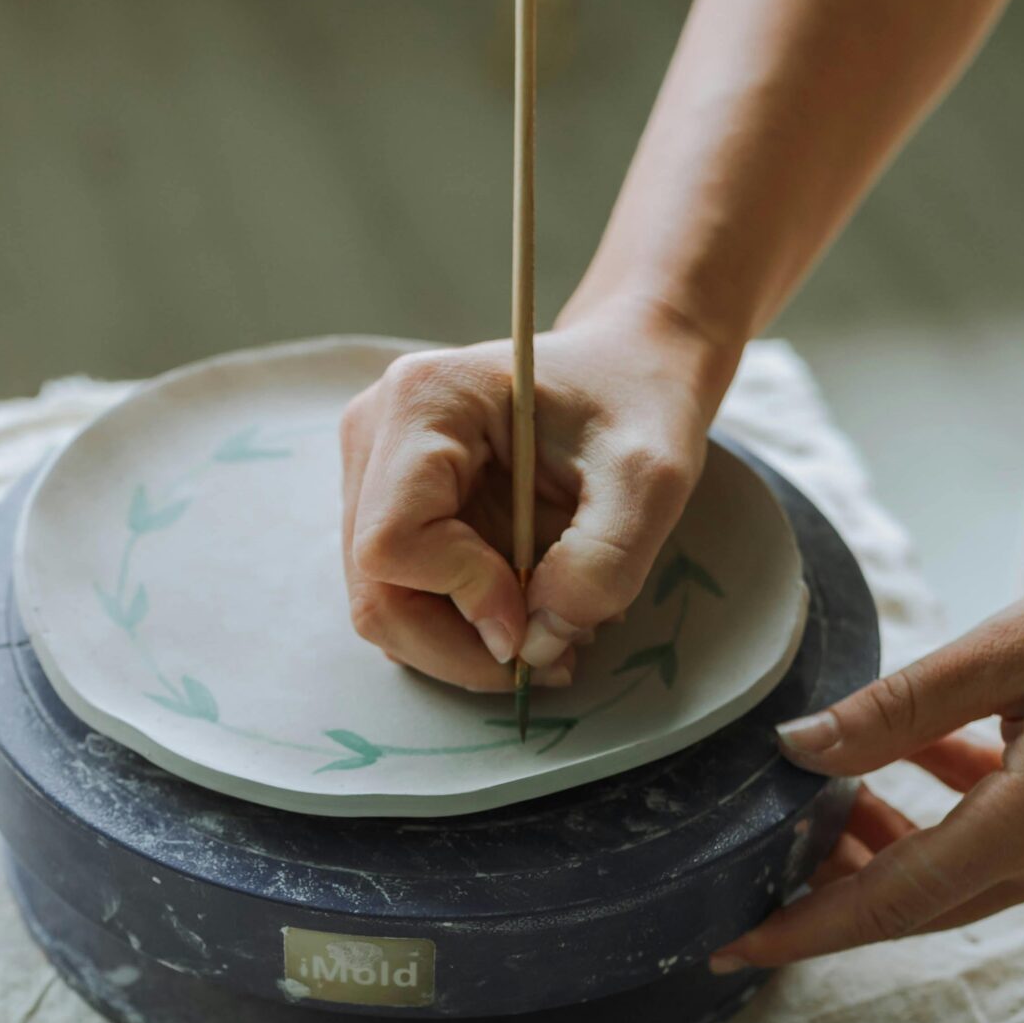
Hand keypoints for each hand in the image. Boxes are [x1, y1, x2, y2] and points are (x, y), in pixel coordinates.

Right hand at [337, 300, 732, 690]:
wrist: (630, 364)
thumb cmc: (640, 400)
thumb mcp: (650, 479)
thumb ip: (602, 565)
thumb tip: (535, 644)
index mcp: (423, 401)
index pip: (393, 541)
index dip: (463, 595)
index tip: (543, 613)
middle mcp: (375, 431)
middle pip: (375, 588)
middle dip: (459, 645)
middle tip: (547, 658)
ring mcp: (373, 469)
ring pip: (383, 602)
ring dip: (463, 642)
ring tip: (549, 633)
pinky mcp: (389, 503)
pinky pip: (402, 594)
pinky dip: (459, 625)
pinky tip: (523, 612)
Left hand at [711, 504, 1023, 971]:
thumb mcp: (1011, 646)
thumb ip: (898, 708)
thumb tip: (797, 750)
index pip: (891, 902)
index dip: (804, 929)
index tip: (729, 949)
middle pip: (914, 904)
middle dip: (826, 896)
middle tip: (744, 869)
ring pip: (948, 873)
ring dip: (876, 849)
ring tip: (806, 806)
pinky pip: (988, 834)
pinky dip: (929, 810)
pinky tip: (896, 757)